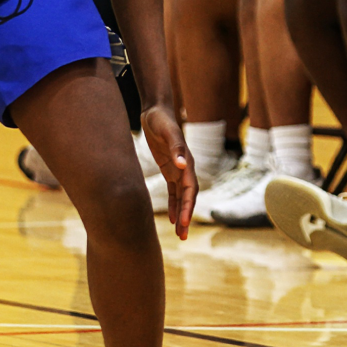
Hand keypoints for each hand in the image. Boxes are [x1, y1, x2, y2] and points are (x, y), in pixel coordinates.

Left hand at [140, 104, 196, 238]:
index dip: (187, 206)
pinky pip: (173, 192)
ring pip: (182, 198)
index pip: (190, 189)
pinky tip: (170, 219)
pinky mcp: (169, 169)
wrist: (156, 110)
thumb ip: (177, 148)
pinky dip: (173, 205)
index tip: (182, 222)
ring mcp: (178, 170)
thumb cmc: (161, 120)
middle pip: (188, 197)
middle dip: (186, 216)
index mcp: (187, 162)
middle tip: (183, 236)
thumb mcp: (167, 132)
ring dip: (181, 215)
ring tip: (180, 234)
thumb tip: (183, 165)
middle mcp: (185, 168)